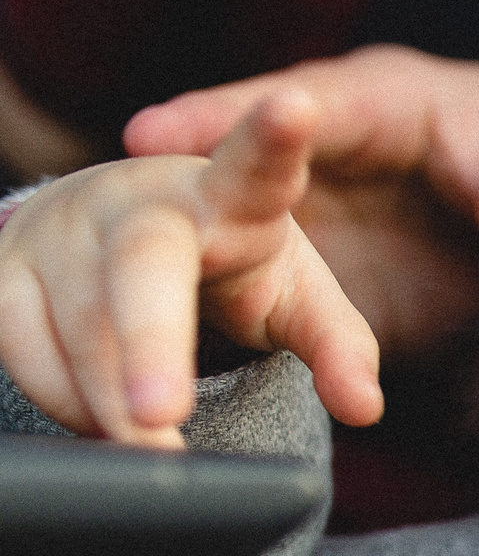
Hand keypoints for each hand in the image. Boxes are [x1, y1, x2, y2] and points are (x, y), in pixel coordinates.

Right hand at [0, 89, 378, 446]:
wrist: (117, 234)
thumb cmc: (227, 264)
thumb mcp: (295, 296)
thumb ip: (338, 347)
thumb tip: (365, 407)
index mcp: (229, 196)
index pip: (258, 165)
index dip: (274, 136)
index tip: (299, 105)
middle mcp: (138, 200)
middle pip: (142, 266)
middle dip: (149, 342)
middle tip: (161, 416)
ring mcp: (63, 227)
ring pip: (74, 321)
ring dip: (107, 399)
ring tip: (152, 450)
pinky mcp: (4, 263)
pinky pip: (17, 343)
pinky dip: (60, 398)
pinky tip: (97, 421)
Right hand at [123, 46, 478, 359]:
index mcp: (385, 102)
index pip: (301, 104)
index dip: (229, 119)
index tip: (153, 136)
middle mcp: (332, 160)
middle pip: (233, 175)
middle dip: (170, 205)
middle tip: (106, 236)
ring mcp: (318, 226)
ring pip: (229, 244)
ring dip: (177, 285)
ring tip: (123, 335)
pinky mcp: (326, 291)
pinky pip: (258, 311)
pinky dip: (218, 337)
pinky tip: (153, 373)